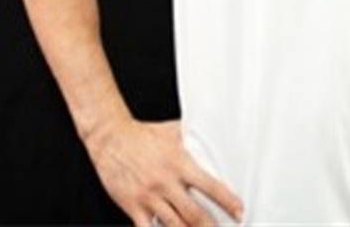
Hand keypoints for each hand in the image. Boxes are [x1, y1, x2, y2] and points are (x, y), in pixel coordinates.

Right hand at [84, 115, 244, 226]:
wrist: (110, 138)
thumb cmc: (142, 134)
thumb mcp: (172, 131)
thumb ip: (193, 138)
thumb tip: (215, 134)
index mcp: (179, 163)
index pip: (210, 186)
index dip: (228, 201)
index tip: (239, 212)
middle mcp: (165, 182)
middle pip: (194, 214)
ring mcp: (149, 196)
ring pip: (174, 225)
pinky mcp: (132, 205)